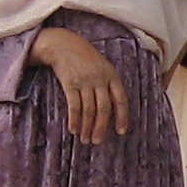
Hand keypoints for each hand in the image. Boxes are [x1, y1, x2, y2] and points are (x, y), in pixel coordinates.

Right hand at [30, 27, 128, 143]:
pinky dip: (74, 119)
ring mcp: (85, 81)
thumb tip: (113, 111)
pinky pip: (74, 106)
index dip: (122, 117)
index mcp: (112, 76)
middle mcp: (100, 79)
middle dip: (101, 127)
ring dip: (87, 127)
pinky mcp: (70, 83)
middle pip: (104, 108)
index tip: (121, 132)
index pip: (121, 100)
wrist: (64, 45)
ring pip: (89, 110)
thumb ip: (109, 85)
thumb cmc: (86, 58)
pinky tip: (74, 129)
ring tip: (85, 140)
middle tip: (97, 142)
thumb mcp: (104, 67)